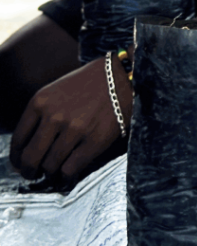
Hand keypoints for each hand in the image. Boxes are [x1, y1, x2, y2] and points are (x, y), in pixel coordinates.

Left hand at [10, 56, 128, 182]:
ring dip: (52, 171)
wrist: (125, 73)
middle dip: (30, 171)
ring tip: (57, 168)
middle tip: (34, 173)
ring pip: (50, 166)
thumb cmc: (91, 82)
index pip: (18, 141)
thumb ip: (41, 114)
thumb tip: (28, 148)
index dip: (17, 158)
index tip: (22, 163)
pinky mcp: (94, 140)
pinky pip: (70, 170)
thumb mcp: (58, 89)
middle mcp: (54, 116)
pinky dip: (67, 175)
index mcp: (41, 101)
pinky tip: (70, 170)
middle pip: (31, 159)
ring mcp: (75, 129)